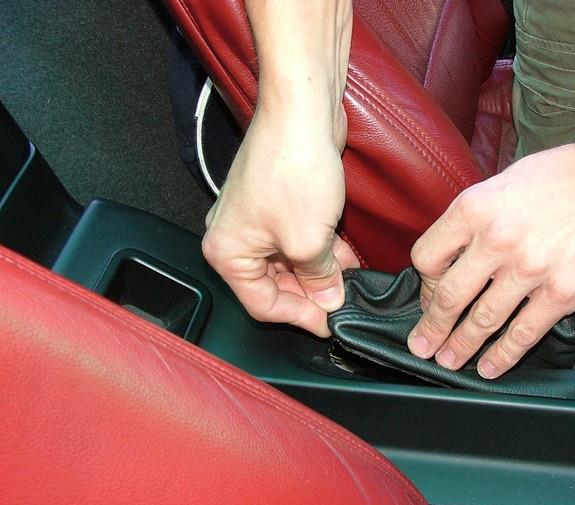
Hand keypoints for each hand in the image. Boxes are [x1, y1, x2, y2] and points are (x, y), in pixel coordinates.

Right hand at [201, 108, 358, 337]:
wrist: (301, 110)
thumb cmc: (292, 168)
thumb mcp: (309, 243)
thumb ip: (319, 280)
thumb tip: (328, 300)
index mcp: (227, 252)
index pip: (261, 305)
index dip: (299, 317)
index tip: (328, 323)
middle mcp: (234, 236)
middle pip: (274, 284)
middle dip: (310, 294)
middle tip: (340, 302)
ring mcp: (255, 217)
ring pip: (288, 261)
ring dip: (318, 272)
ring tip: (347, 280)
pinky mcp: (276, 200)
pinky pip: (296, 237)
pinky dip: (318, 249)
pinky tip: (344, 256)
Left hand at [409, 144, 574, 377]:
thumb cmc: (555, 179)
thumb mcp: (498, 185)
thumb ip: (471, 223)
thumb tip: (449, 262)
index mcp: (474, 209)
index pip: (428, 258)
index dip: (425, 284)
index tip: (429, 296)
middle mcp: (497, 240)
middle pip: (449, 297)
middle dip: (432, 328)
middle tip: (422, 346)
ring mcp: (530, 270)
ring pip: (482, 321)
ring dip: (461, 347)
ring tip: (449, 361)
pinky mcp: (561, 292)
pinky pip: (523, 333)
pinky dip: (502, 356)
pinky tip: (489, 368)